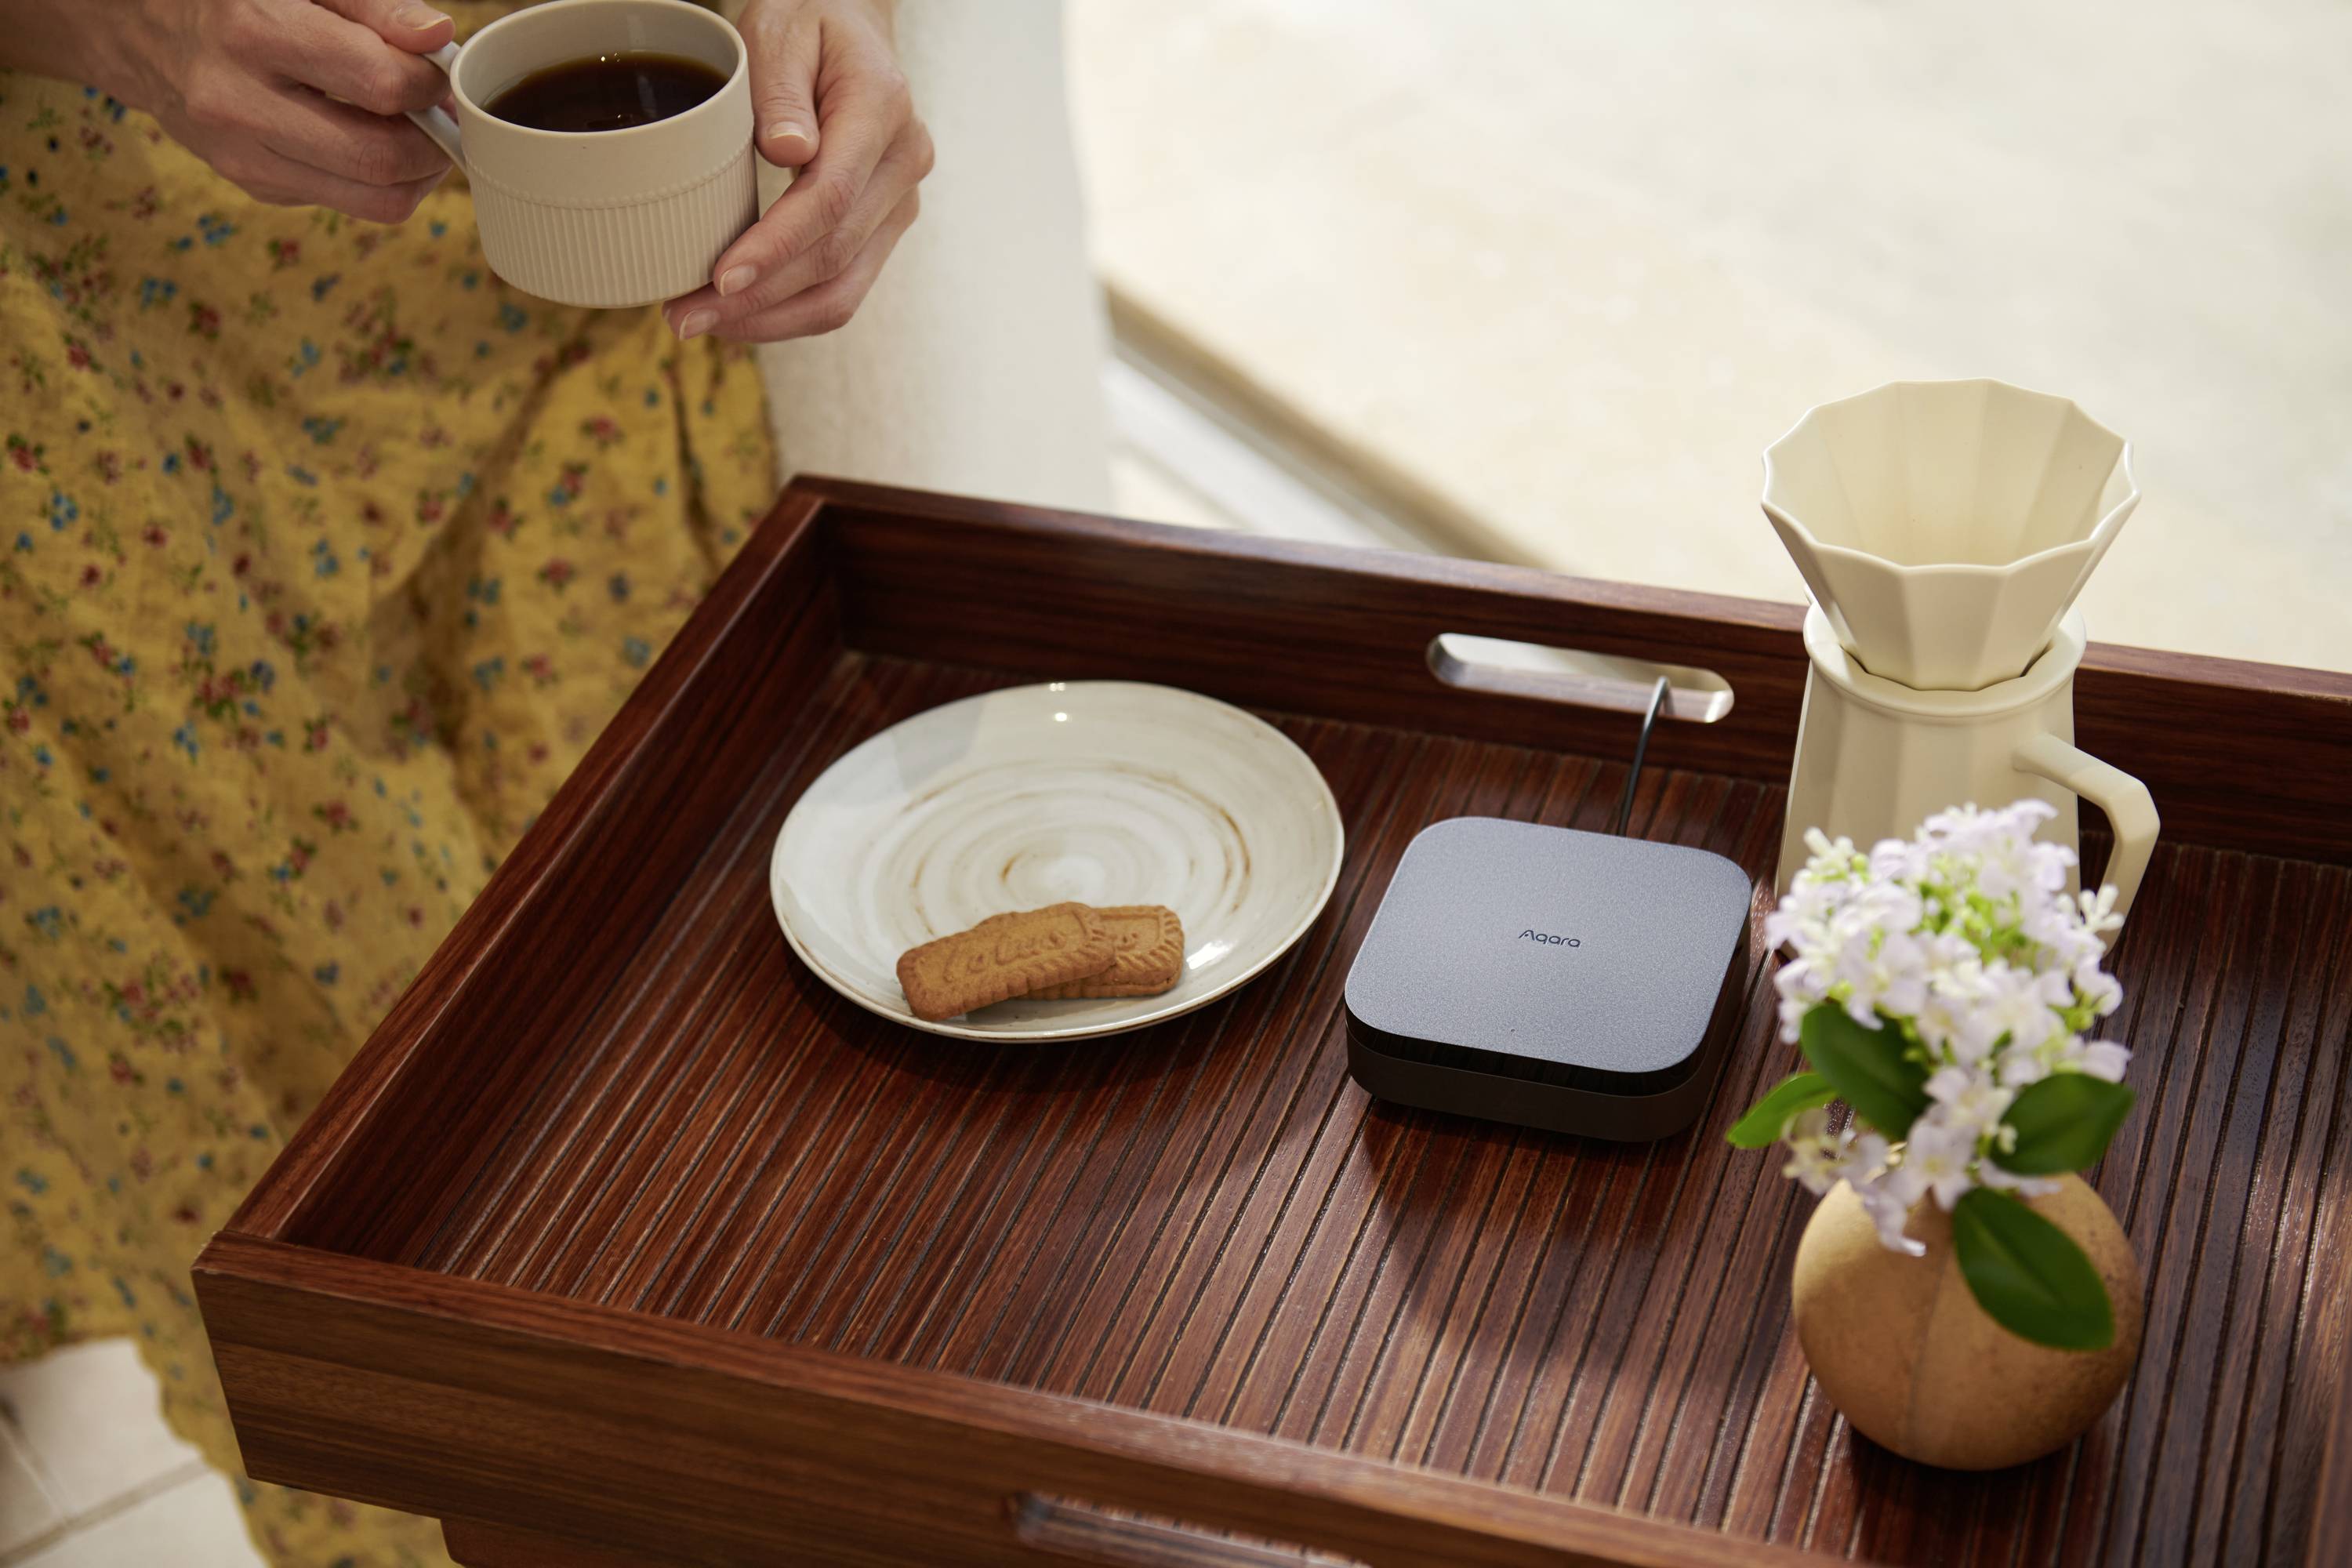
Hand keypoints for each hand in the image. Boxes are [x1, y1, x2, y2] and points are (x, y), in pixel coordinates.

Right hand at [100, 0, 455, 221]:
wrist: (140, 29)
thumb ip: (374, 4)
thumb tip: (438, 38)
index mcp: (254, 35)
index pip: (380, 84)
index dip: (430, 82)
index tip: (437, 70)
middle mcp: (241, 104)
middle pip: (381, 158)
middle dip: (435, 143)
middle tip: (442, 114)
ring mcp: (244, 156)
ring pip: (375, 200)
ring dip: (418, 174)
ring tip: (418, 131)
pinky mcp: (255, 185)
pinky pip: (347, 202)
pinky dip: (377, 179)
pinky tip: (367, 136)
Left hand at [664, 0, 930, 342]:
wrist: (850, 31)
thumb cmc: (808, 24)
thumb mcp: (782, 30)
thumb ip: (781, 88)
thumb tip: (788, 151)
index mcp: (882, 110)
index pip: (831, 197)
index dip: (776, 246)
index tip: (721, 277)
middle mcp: (904, 165)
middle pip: (833, 256)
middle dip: (757, 298)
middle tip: (683, 316)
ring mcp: (900, 204)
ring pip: (844, 289)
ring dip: (771, 320)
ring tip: (702, 327)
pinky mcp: (883, 228)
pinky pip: (844, 288)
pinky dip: (790, 313)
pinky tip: (740, 319)